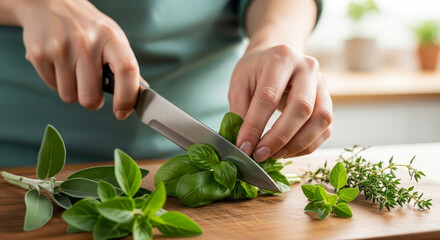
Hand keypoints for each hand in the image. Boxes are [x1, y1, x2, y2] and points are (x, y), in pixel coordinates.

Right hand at [16, 0, 140, 119]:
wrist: (50, 4)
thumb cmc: (88, 28)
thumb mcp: (112, 38)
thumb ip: (126, 66)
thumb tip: (141, 94)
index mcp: (111, 37)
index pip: (126, 70)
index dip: (127, 97)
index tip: (122, 112)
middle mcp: (85, 41)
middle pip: (91, 97)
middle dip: (93, 101)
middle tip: (92, 89)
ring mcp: (60, 47)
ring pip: (70, 96)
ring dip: (73, 91)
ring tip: (74, 70)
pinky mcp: (38, 54)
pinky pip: (53, 87)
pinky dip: (57, 82)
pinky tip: (59, 63)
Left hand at [228, 44, 331, 160]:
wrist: (276, 58)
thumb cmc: (256, 71)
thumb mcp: (239, 84)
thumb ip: (240, 111)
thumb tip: (245, 144)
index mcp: (281, 58)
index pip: (269, 96)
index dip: (255, 125)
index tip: (244, 146)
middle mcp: (307, 68)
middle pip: (302, 107)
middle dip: (279, 137)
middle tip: (260, 154)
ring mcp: (323, 84)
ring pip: (320, 120)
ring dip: (297, 144)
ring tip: (274, 155)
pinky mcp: (328, 101)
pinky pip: (325, 130)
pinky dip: (307, 146)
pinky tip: (286, 151)